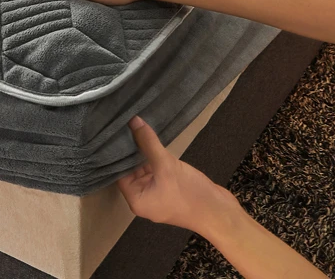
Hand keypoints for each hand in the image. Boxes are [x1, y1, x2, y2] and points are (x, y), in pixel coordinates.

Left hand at [117, 117, 239, 237]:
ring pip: (144, 168)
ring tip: (134, 126)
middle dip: (130, 150)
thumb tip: (133, 121)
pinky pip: (156, 169)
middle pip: (130, 170)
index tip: (114, 131)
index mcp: (136, 200)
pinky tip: (151, 138)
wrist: (220, 213)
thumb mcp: (166, 165)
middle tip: (123, 124)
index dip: (117, 153)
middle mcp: (143, 198)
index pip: (118, 172)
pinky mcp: (169, 188)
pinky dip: (154, 157)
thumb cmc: (189, 194)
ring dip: (143, 152)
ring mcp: (157, 193)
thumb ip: (148, 143)